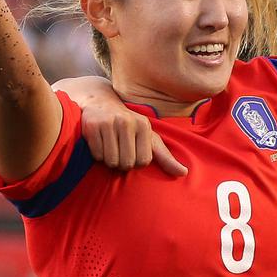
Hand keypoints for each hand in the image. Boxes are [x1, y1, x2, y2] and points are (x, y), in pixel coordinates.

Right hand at [53, 77, 187, 175]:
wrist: (100, 104)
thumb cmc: (129, 127)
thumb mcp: (149, 138)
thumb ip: (166, 157)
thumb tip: (184, 173)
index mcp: (143, 125)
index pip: (143, 161)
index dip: (137, 163)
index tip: (133, 153)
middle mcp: (127, 122)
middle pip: (126, 163)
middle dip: (122, 164)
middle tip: (120, 152)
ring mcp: (108, 123)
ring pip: (111, 161)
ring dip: (110, 161)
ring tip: (110, 148)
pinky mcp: (92, 126)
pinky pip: (97, 155)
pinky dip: (98, 155)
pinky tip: (100, 143)